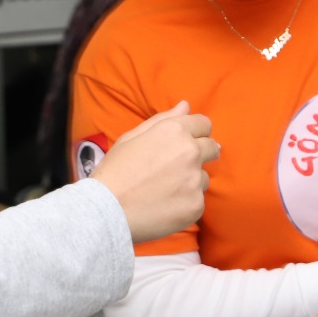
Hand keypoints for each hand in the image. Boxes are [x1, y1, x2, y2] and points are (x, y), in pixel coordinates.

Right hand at [92, 102, 219, 242]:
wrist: (105, 211)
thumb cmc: (114, 172)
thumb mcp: (131, 138)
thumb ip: (162, 120)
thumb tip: (186, 105)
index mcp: (175, 131)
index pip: (204, 124)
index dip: (195, 133)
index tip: (185, 143)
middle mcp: (190, 152)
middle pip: (212, 148)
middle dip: (200, 154)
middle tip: (176, 168)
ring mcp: (195, 180)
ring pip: (203, 177)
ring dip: (190, 181)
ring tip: (162, 190)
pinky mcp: (196, 205)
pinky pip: (197, 201)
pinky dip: (185, 204)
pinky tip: (163, 206)